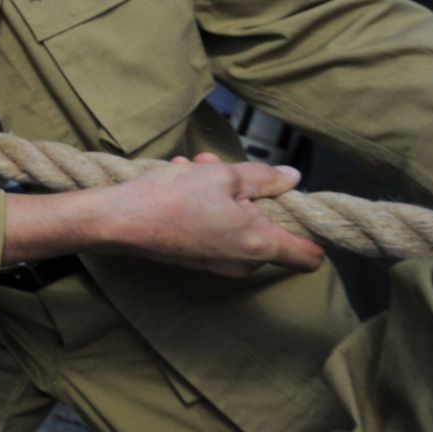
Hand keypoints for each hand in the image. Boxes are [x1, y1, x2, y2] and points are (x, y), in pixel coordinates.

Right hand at [93, 154, 323, 276]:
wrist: (119, 221)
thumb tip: (291, 178)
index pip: (311, 257)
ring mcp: (218, 264)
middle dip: (253, 197)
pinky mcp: (197, 260)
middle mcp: (243, 263)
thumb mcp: (224, 175)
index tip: (297, 207)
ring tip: (197, 167)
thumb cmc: (172, 197)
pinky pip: (217, 232)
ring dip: (225, 196)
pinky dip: (208, 209)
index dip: (313, 232)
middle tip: (226, 170)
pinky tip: (184, 182)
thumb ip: (264, 178)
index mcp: (259, 244)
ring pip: (239, 227)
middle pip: (270, 232)